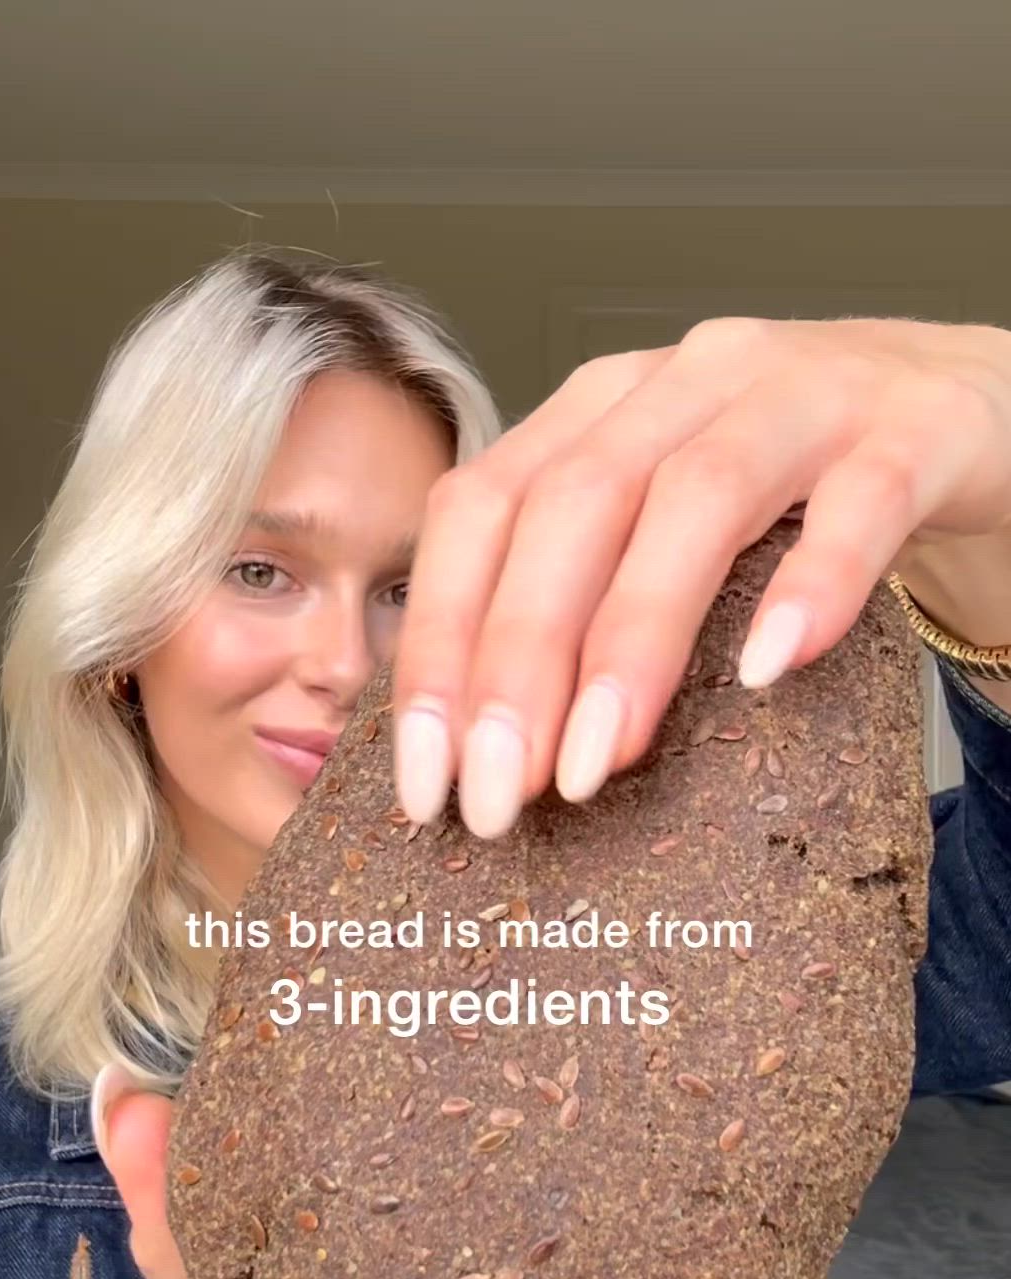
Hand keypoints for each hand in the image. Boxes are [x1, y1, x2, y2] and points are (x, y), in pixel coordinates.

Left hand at [391, 315, 1010, 835]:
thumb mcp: (668, 529)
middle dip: (517, 664)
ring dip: (633, 640)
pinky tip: (770, 672)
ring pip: (696, 500)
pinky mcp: (917, 429)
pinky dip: (811, 583)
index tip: (425, 778)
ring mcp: (807, 392)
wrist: (970, 412)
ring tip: (600, 764)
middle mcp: (690, 380)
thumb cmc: (803, 488)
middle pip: (571, 508)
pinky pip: (861, 501)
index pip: (482, 510)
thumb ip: (586, 599)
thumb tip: (485, 752)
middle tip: (498, 794)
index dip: (440, 644)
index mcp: (606, 406)